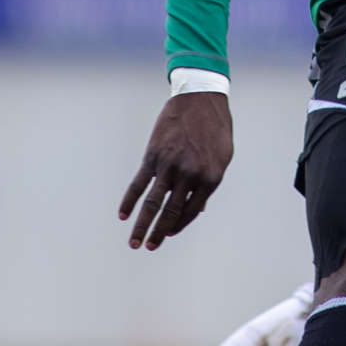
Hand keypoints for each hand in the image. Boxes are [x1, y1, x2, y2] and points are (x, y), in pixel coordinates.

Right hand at [119, 92, 233, 250]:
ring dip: (142, 225)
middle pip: (170, 212)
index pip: (191, 211)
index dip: (179, 225)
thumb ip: (209, 182)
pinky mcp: (153, 155)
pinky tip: (122, 215)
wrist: (200, 97)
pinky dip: (129, 200)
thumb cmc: (215, 128)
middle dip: (158, 233)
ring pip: (152, 203)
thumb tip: (199, 208)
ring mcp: (170, 166)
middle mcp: (189, 175)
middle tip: (149, 248)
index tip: (168, 235)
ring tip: (134, 243)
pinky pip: (138, 183)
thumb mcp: (222, 156)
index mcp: (210, 178)